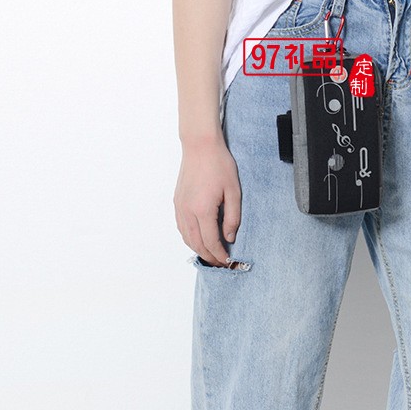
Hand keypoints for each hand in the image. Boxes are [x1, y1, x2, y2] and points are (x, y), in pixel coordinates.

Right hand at [174, 133, 241, 265]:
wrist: (200, 146)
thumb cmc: (219, 165)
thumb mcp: (233, 191)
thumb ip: (232, 217)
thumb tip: (229, 237)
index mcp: (203, 210)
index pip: (211, 241)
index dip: (219, 255)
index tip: (227, 261)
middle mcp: (187, 211)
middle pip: (196, 243)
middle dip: (209, 256)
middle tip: (220, 263)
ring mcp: (180, 207)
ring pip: (186, 237)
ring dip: (198, 248)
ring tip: (211, 254)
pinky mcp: (177, 201)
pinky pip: (181, 227)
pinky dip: (189, 237)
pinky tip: (198, 238)